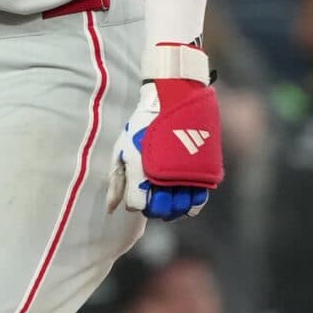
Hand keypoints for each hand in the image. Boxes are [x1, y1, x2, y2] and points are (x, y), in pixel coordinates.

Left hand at [108, 77, 222, 219]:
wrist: (173, 101)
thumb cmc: (143, 126)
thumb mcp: (123, 149)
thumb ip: (117, 180)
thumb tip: (110, 208)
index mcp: (141, 171)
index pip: (137, 205)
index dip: (135, 203)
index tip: (136, 194)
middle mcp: (164, 177)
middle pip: (159, 210)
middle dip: (154, 208)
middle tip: (153, 198)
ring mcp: (186, 175)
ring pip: (180, 208)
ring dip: (173, 208)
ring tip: (168, 199)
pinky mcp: (202, 172)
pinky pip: (199, 200)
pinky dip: (191, 204)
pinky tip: (182, 196)